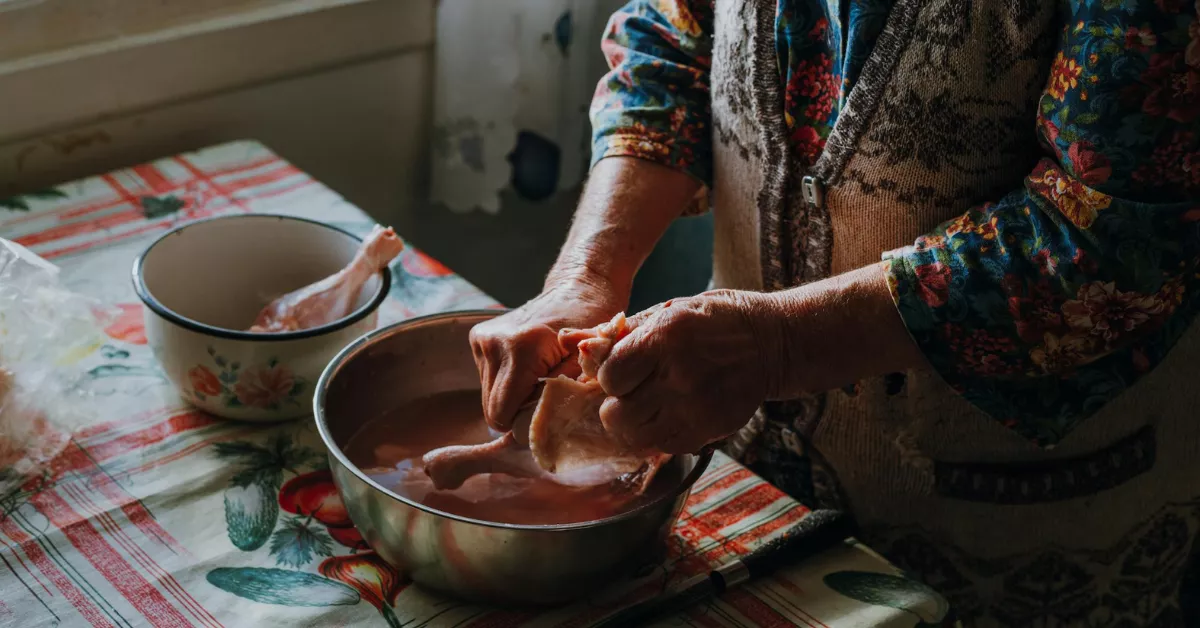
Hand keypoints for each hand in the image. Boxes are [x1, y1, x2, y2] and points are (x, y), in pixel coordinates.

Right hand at [470, 275, 624, 430]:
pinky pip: (489, 381)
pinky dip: (508, 384)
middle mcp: (493, 343)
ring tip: (541, 380)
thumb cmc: (593, 323)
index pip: (503, 414)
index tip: (550, 414)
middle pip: (492, 410)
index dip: (525, 423)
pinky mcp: (478, 338)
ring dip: (513, 398)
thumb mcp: (591, 361)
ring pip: (489, 398)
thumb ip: (570, 391)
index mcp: (521, 348)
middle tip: (548, 400)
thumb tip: (550, 425)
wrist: (579, 287)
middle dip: (519, 413)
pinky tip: (531, 369)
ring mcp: (482, 340)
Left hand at [596, 290, 781, 453]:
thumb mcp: (670, 310)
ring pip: (637, 438)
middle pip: (617, 416)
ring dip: (635, 426)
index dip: (609, 377)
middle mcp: (678, 376)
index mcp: (664, 339)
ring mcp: (696, 408)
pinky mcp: (711, 430)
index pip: (609, 378)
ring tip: (646, 409)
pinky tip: (670, 416)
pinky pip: (666, 447)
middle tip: (629, 395)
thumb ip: (626, 331)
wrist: (770, 343)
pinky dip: (660, 436)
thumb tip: (582, 347)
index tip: (621, 372)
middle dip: (615, 406)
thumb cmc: (714, 321)